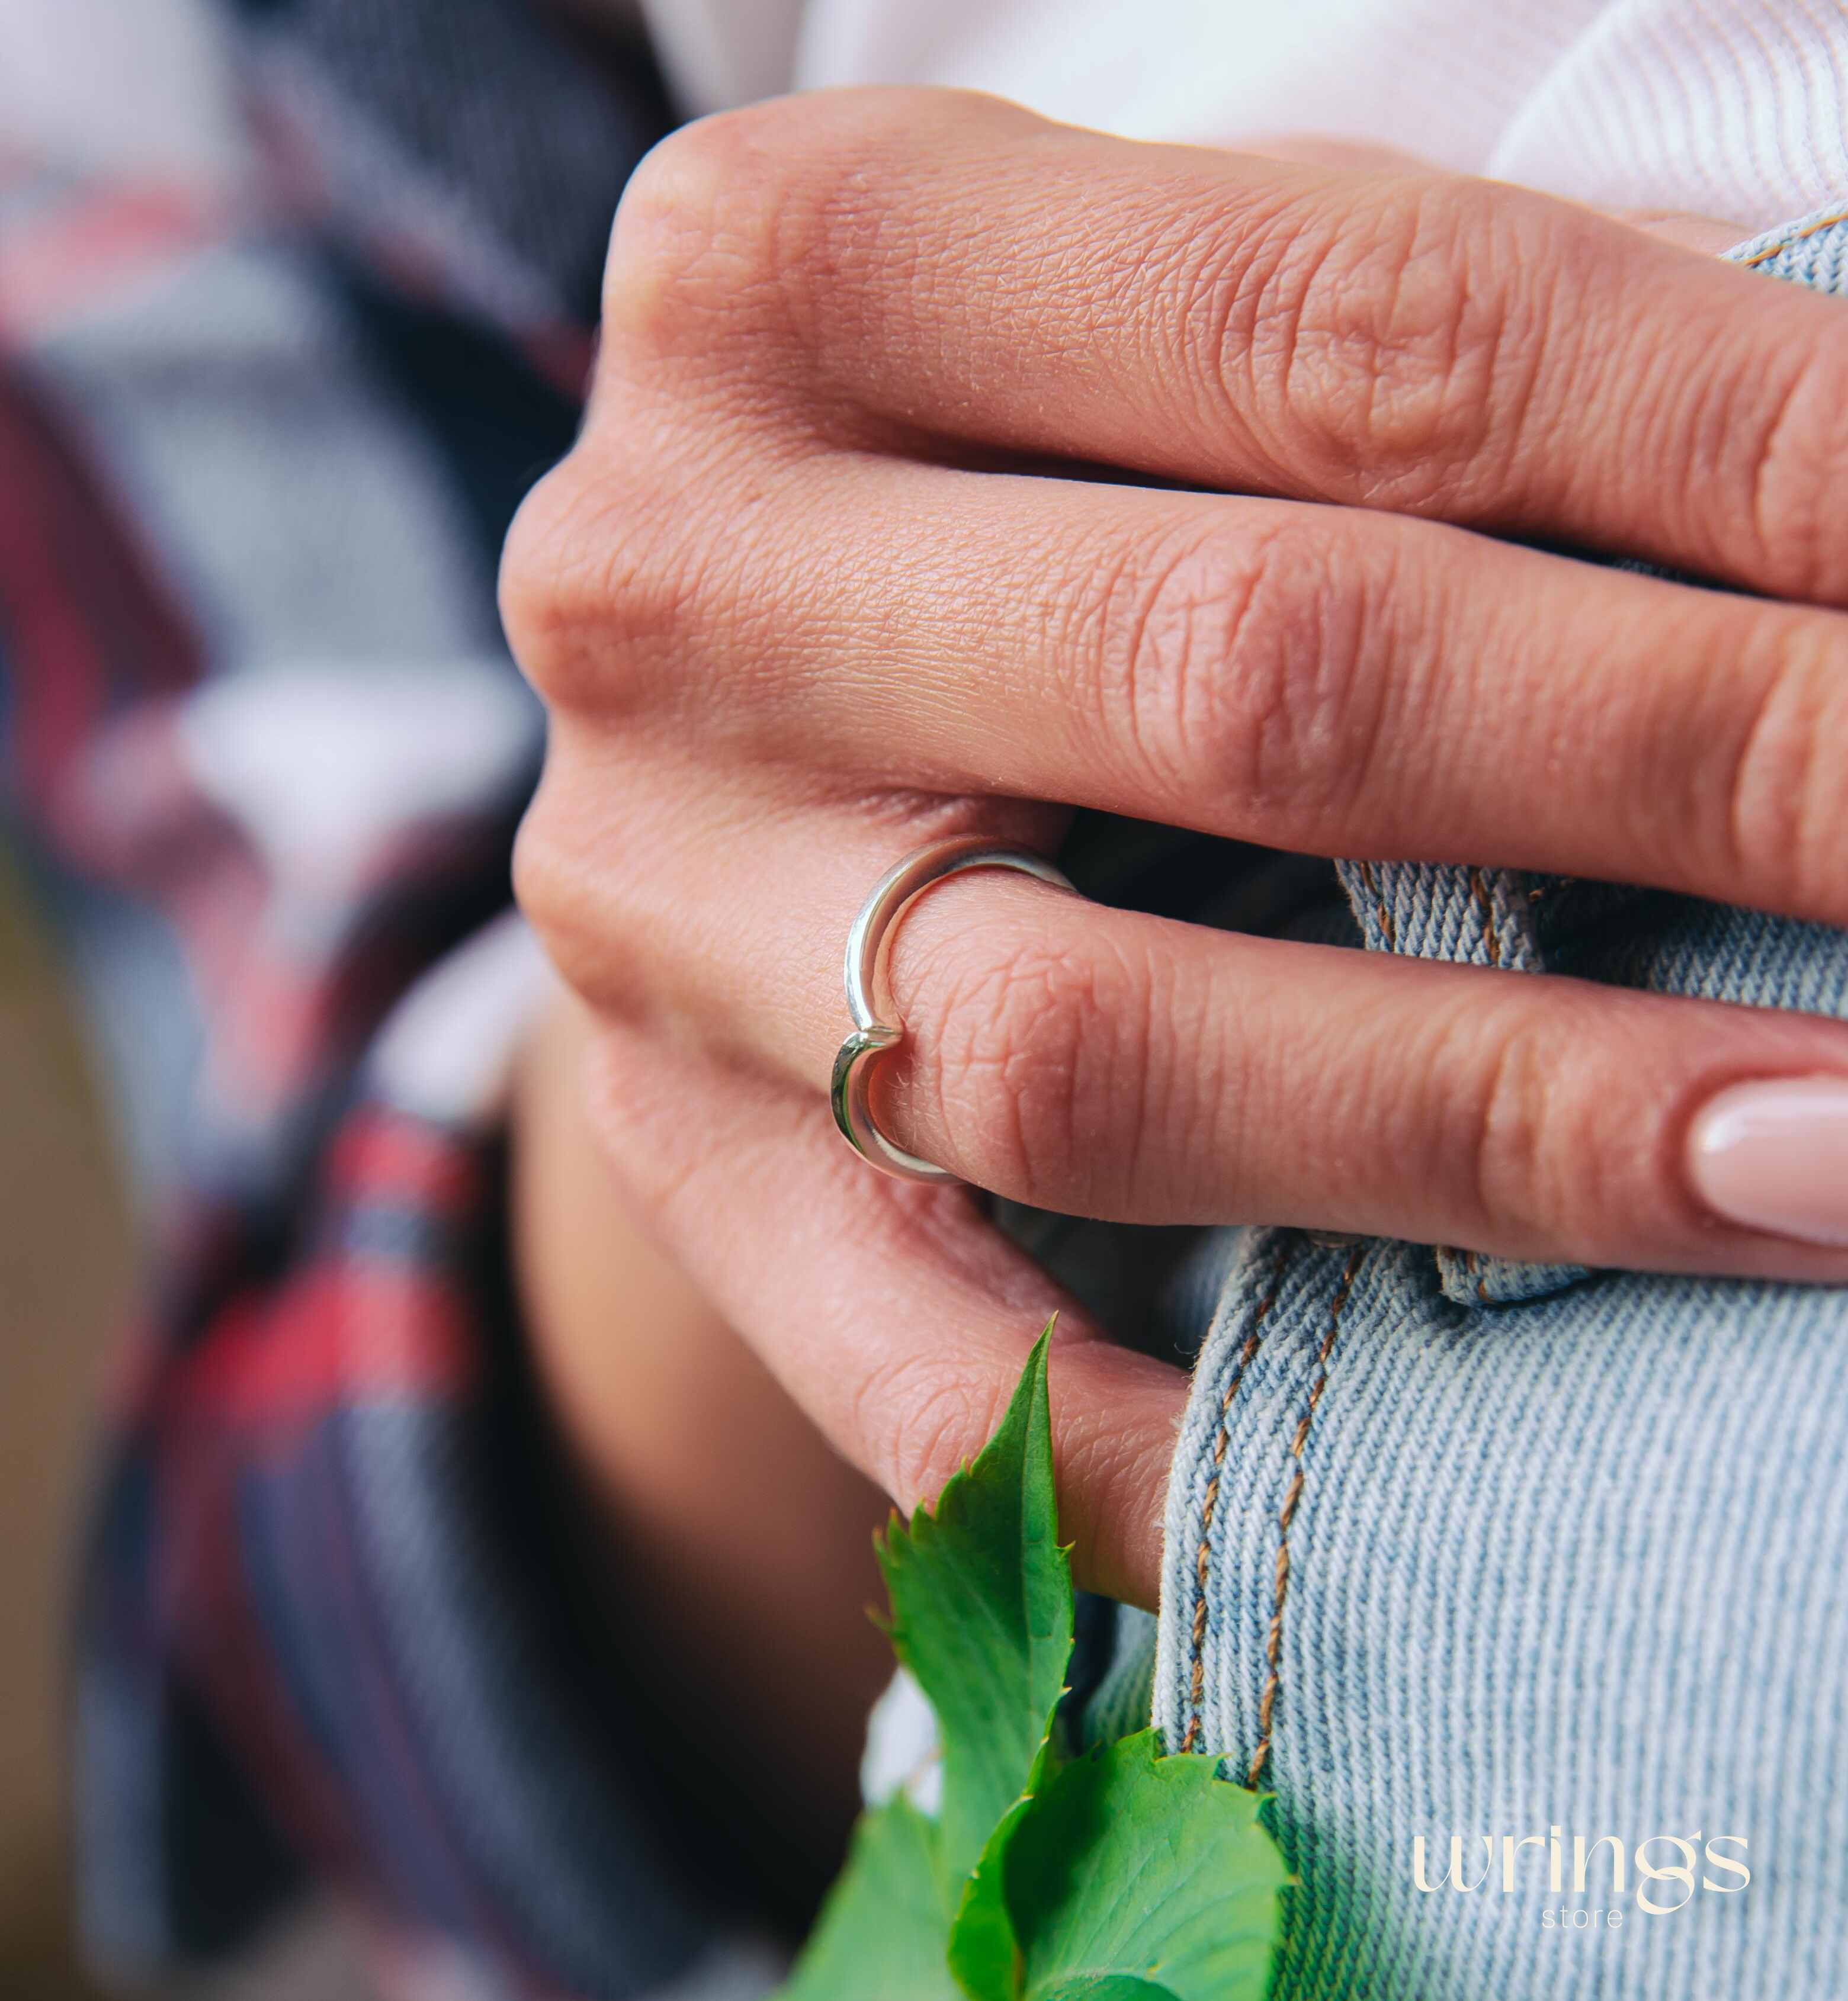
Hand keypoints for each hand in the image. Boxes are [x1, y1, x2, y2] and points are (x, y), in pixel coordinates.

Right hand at [503, 89, 1847, 1604]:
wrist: (703, 695)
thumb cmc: (987, 482)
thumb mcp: (1125, 343)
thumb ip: (1397, 400)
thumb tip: (1831, 527)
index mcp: (800, 260)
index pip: (1344, 330)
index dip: (1739, 455)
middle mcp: (678, 582)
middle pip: (1244, 678)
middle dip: (1696, 769)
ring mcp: (653, 900)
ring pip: (1094, 1047)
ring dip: (1513, 1122)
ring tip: (1828, 1158)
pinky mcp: (670, 1149)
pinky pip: (914, 1365)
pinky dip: (1176, 1456)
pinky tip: (1427, 1506)